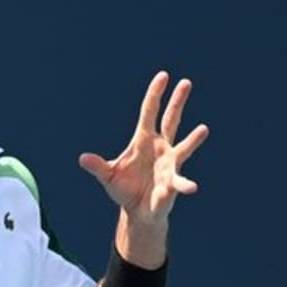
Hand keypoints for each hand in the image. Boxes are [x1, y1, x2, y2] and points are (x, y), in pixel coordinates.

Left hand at [78, 71, 208, 225]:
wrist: (137, 210)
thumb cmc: (124, 189)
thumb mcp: (108, 176)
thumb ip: (98, 166)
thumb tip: (82, 158)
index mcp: (143, 140)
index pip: (149, 112)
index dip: (155, 94)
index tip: (163, 76)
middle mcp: (160, 147)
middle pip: (171, 120)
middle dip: (177, 102)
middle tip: (186, 82)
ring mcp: (169, 163)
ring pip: (183, 147)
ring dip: (193, 140)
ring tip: (203, 130)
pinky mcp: (172, 183)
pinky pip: (179, 182)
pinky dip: (185, 184)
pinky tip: (192, 187)